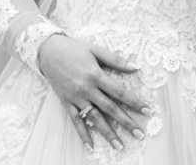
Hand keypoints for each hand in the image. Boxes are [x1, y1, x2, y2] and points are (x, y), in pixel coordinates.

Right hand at [37, 34, 153, 152]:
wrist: (47, 51)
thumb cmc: (74, 48)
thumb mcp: (96, 50)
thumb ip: (116, 60)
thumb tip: (136, 67)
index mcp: (96, 75)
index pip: (119, 92)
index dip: (134, 102)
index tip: (148, 110)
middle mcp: (87, 89)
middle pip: (110, 109)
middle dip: (126, 122)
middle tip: (140, 134)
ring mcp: (76, 98)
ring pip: (94, 118)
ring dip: (107, 133)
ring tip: (119, 146)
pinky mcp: (67, 103)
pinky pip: (76, 121)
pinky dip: (83, 134)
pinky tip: (90, 146)